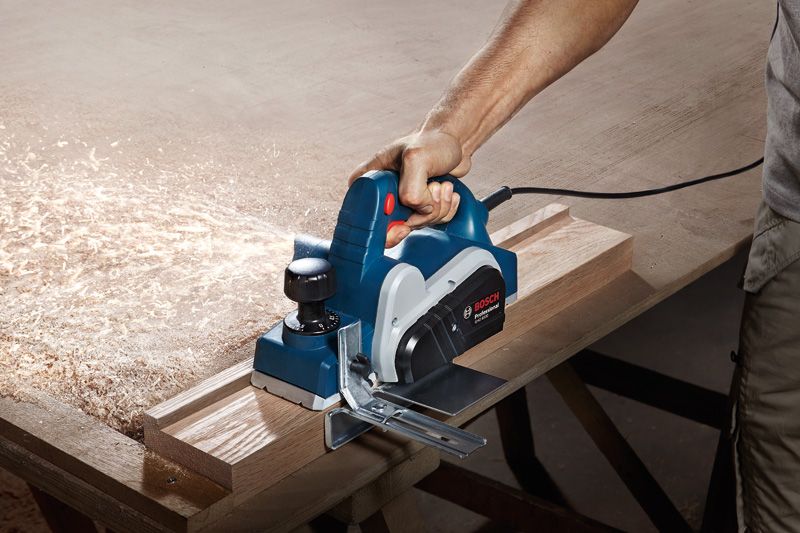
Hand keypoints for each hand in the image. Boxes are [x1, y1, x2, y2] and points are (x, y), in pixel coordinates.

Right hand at [348, 130, 469, 247]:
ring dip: (438, 205)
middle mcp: (385, 194)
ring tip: (440, 182)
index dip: (385, 228)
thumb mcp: (415, 159)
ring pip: (420, 224)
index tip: (404, 224)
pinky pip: (434, 221)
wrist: (453, 141)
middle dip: (420, 213)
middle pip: (396, 227)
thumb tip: (414, 208)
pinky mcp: (422, 206)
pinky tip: (446, 190)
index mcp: (372, 182)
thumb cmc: (432, 142)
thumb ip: (410, 189)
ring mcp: (404, 202)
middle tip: (431, 188)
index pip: (365, 217)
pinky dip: (447, 208)